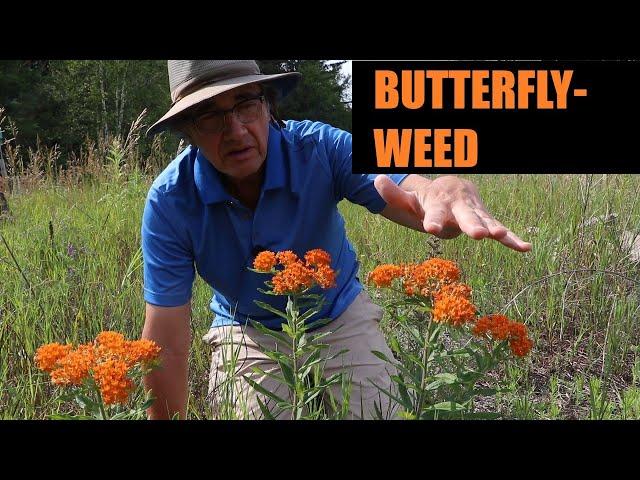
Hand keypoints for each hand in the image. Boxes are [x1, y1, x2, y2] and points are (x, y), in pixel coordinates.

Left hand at [374, 175, 531, 251]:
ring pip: (485, 221)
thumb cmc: (428, 200)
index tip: (431, 228)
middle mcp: (459, 208)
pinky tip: (525, 248)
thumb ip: (394, 194)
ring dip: (493, 228)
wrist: (452, 189)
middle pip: (465, 217)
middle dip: (471, 224)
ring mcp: (475, 213)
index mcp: (439, 204)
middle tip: (477, 234)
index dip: (433, 220)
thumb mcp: (410, 200)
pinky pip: (501, 230)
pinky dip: (512, 239)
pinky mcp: (486, 220)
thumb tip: (375, 180)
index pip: (435, 213)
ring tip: (500, 235)